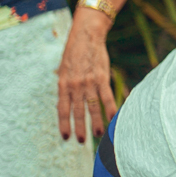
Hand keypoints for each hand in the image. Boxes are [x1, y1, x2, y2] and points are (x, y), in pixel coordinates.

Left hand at [57, 8, 116, 141]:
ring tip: (98, 134)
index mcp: (63, 84)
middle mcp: (75, 85)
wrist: (86, 35)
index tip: (66, 137)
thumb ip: (66, 87)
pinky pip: (106, 96)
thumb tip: (65, 104)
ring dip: (96, 122)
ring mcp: (89, 82)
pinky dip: (110, 107)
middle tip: (82, 141)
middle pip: (77, 111)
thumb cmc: (74, 53)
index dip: (64, 124)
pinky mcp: (102, 77)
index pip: (62, 109)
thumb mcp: (63, 70)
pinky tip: (113, 117)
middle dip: (80, 128)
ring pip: (92, 107)